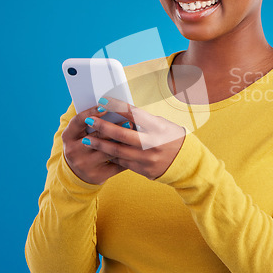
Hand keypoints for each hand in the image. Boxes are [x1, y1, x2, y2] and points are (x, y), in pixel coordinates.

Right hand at [61, 105, 130, 184]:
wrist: (77, 173)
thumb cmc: (84, 146)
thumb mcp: (81, 134)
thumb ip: (93, 123)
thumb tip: (114, 108)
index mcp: (68, 136)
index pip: (78, 121)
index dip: (91, 112)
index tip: (105, 106)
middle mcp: (73, 150)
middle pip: (97, 136)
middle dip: (115, 128)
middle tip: (129, 121)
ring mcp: (84, 164)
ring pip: (109, 151)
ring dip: (124, 142)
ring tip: (136, 135)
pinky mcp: (96, 175)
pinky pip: (116, 164)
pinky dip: (128, 157)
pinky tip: (136, 150)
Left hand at [64, 97, 185, 183]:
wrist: (184, 161)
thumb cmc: (171, 137)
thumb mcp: (161, 124)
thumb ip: (142, 121)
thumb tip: (120, 114)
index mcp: (158, 128)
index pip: (134, 114)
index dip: (117, 106)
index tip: (103, 101)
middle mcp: (152, 143)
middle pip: (121, 134)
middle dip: (103, 127)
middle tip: (89, 120)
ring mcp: (147, 158)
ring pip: (117, 151)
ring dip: (100, 144)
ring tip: (87, 138)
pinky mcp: (143, 170)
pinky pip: (122, 162)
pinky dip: (111, 155)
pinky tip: (101, 150)